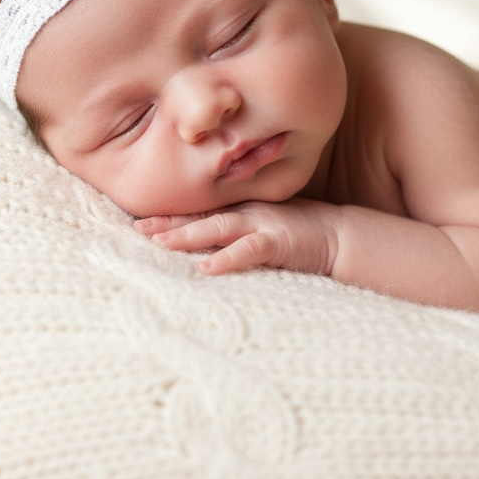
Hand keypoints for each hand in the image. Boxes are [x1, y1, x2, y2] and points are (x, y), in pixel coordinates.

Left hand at [135, 198, 339, 276]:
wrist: (340, 236)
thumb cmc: (299, 234)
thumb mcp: (263, 227)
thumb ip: (237, 231)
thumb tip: (205, 246)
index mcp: (241, 210)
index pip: (199, 212)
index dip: (171, 216)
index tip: (140, 221)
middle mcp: (246, 213)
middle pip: (201, 217)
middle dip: (169, 223)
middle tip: (138, 228)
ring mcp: (262, 224)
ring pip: (218, 228)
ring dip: (188, 235)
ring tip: (161, 243)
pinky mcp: (278, 241)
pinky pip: (249, 249)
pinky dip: (228, 258)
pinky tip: (207, 268)